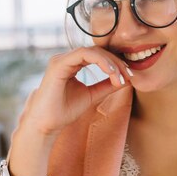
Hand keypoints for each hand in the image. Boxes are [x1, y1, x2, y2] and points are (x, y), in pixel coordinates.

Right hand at [17, 46, 131, 140]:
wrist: (47, 124)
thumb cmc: (64, 111)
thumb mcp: (92, 95)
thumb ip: (106, 85)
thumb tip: (126, 79)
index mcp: (72, 64)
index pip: (99, 56)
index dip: (116, 63)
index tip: (128, 76)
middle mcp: (66, 59)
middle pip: (98, 51)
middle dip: (117, 62)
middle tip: (129, 75)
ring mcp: (61, 59)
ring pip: (93, 51)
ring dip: (111, 62)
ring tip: (121, 76)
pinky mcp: (58, 64)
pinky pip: (83, 54)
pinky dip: (100, 61)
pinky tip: (111, 72)